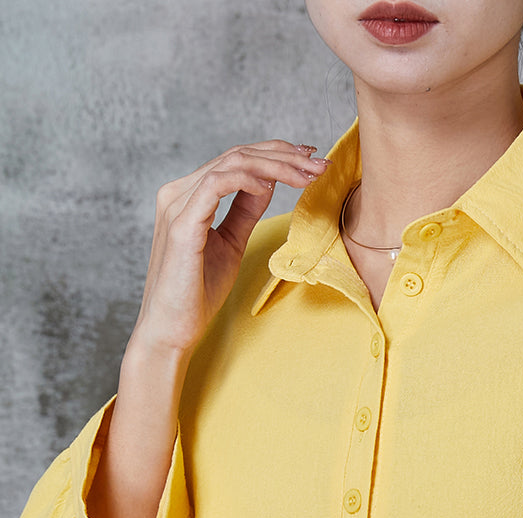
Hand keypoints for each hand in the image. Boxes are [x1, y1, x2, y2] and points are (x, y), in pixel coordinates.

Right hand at [130, 140, 331, 357]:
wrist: (171, 329)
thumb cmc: (197, 292)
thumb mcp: (231, 243)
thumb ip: (245, 211)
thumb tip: (268, 183)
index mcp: (188, 195)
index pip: (235, 159)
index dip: (275, 154)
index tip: (310, 161)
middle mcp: (179, 192)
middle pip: (237, 155)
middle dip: (283, 155)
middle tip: (320, 164)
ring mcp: (177, 205)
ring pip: (231, 163)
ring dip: (275, 165)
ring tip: (306, 174)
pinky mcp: (182, 224)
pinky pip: (216, 185)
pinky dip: (247, 180)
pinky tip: (271, 187)